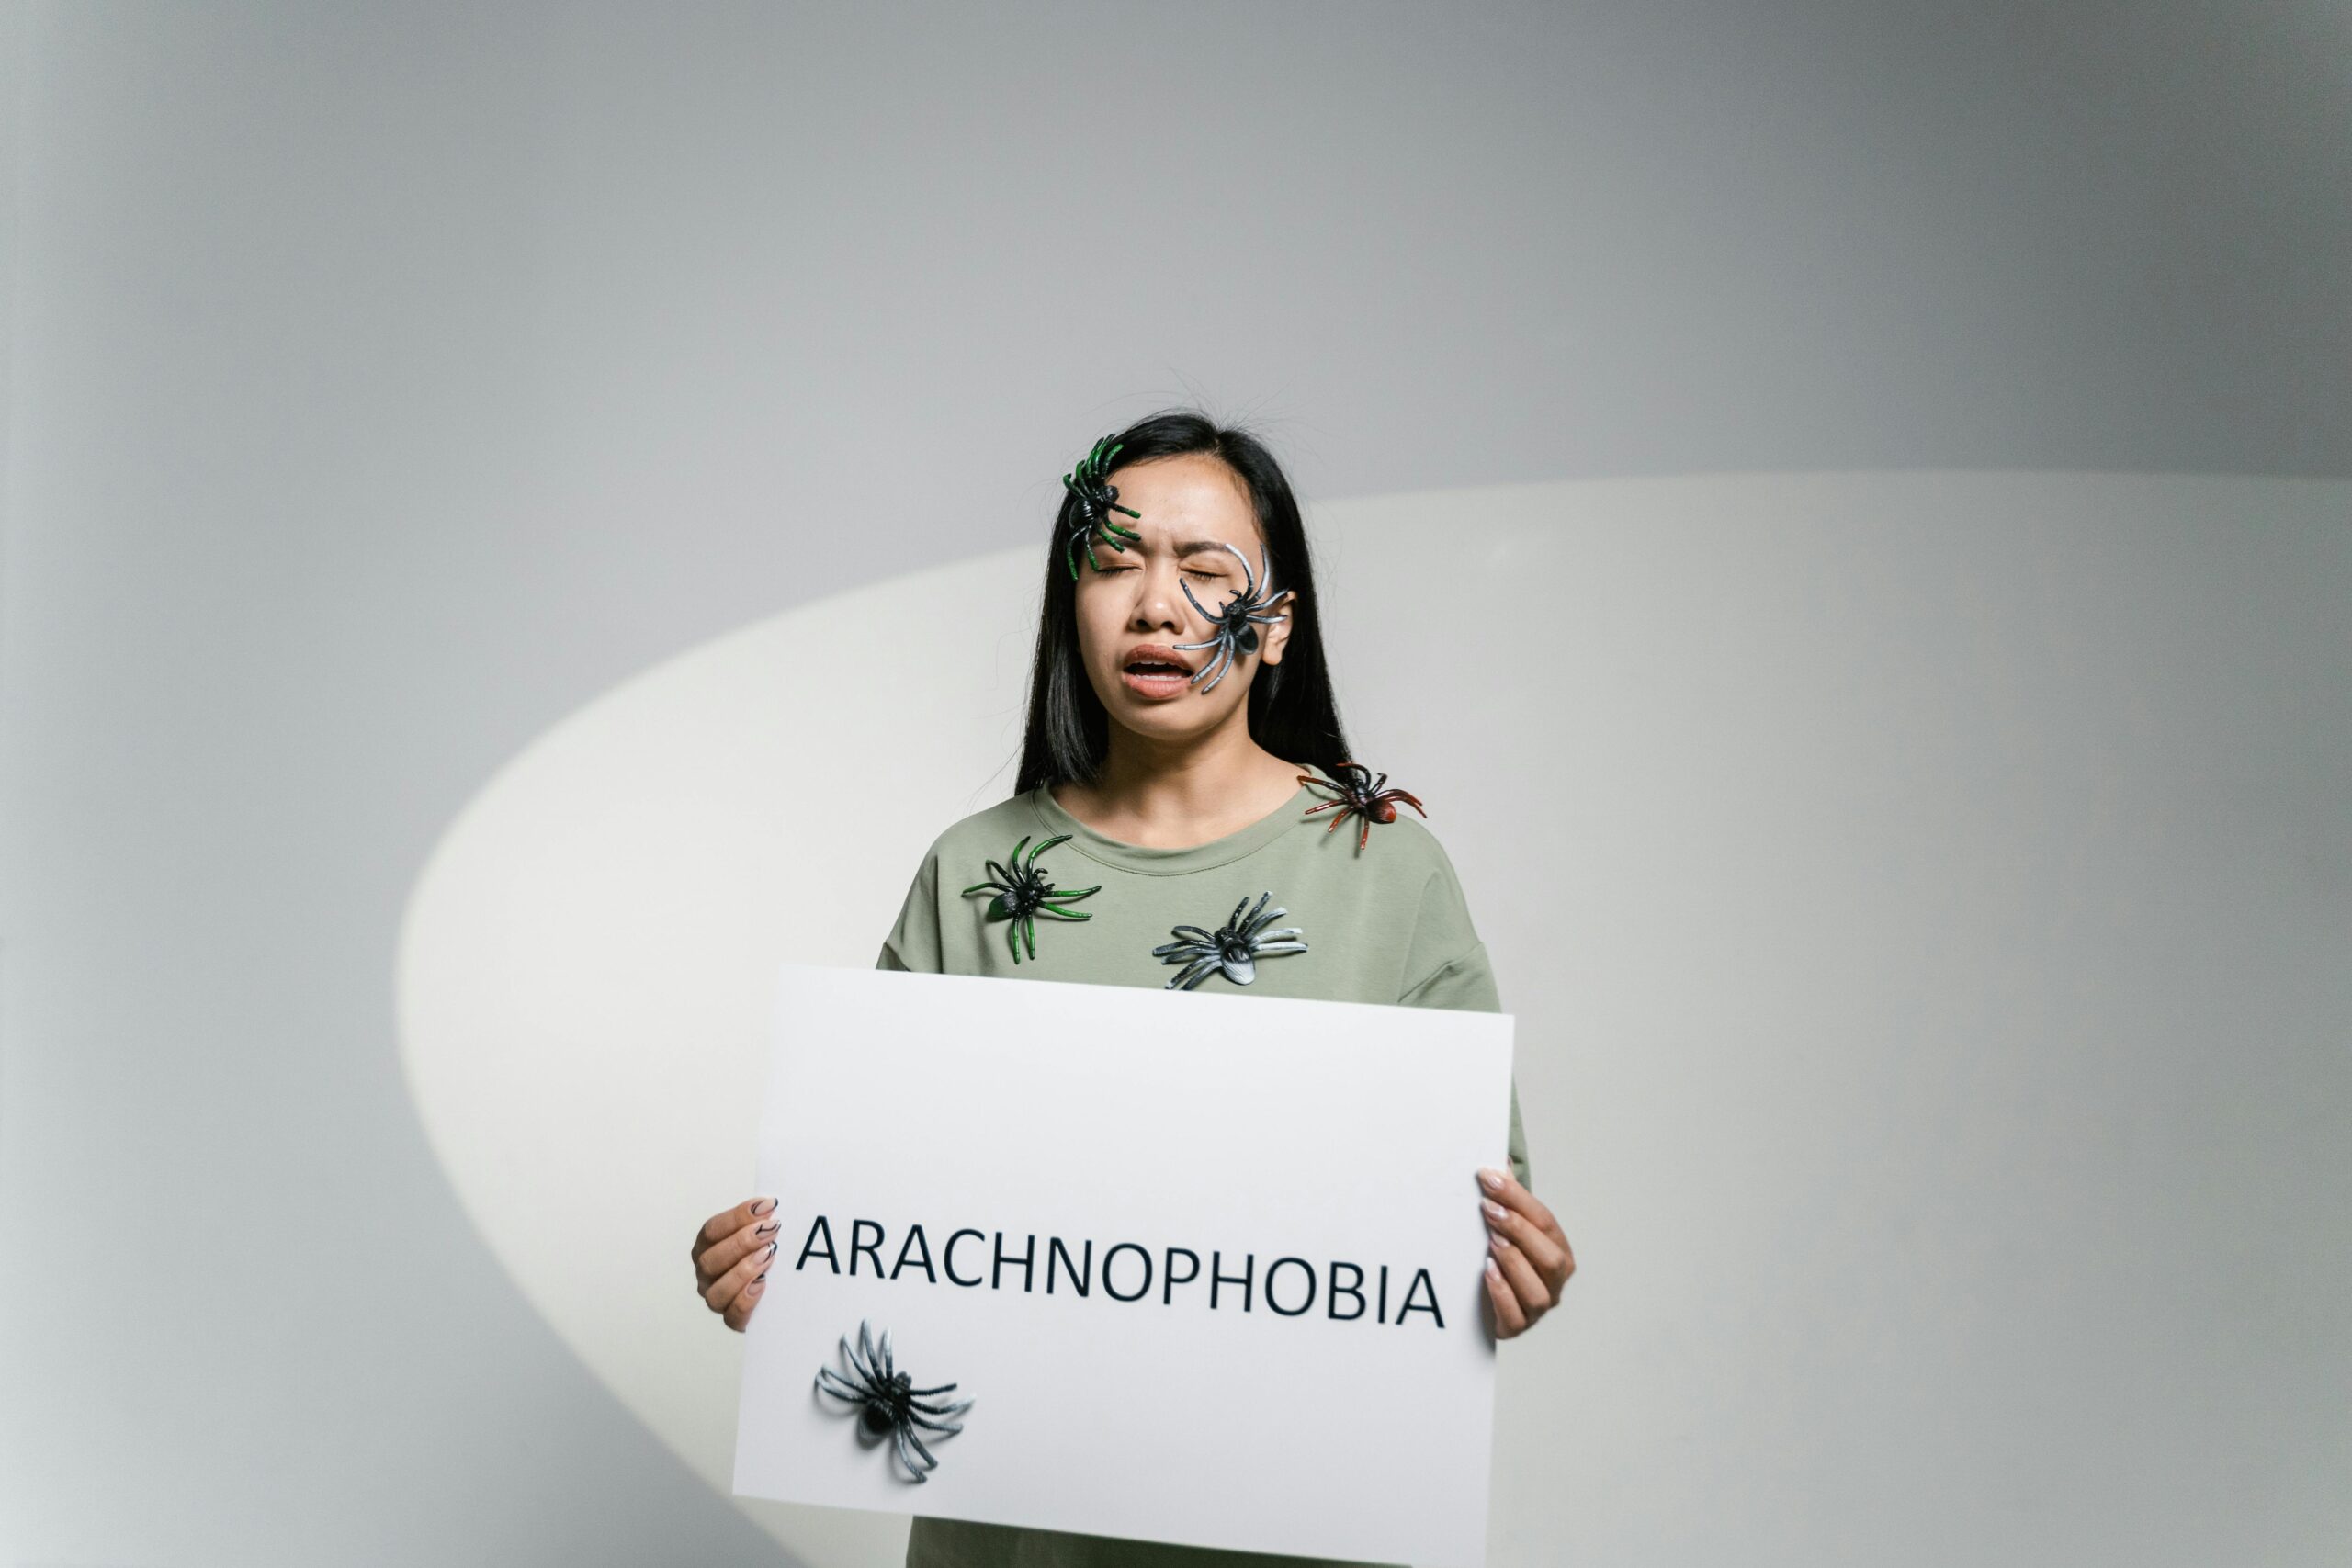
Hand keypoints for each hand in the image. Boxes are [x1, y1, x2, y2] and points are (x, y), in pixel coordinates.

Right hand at [692, 1195, 779, 1331]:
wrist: (780, 1291)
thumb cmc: (765, 1252)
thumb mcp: (761, 1231)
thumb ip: (760, 1217)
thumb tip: (771, 1203)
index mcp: (707, 1246)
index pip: (712, 1230)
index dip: (738, 1217)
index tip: (767, 1207)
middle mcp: (707, 1274)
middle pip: (710, 1260)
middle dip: (741, 1243)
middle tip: (770, 1231)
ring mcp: (717, 1298)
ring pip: (717, 1291)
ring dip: (743, 1271)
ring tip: (768, 1256)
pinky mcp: (733, 1319)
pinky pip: (732, 1317)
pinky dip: (746, 1301)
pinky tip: (763, 1284)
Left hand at [1477, 1166, 1573, 1338]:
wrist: (1481, 1303)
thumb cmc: (1498, 1257)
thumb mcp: (1503, 1227)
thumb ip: (1506, 1199)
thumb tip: (1500, 1161)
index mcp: (1558, 1250)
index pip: (1544, 1221)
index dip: (1518, 1198)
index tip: (1489, 1179)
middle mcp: (1554, 1281)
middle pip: (1551, 1258)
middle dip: (1520, 1230)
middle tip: (1488, 1209)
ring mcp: (1539, 1308)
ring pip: (1539, 1292)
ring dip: (1515, 1263)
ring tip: (1491, 1242)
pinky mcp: (1517, 1328)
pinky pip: (1516, 1317)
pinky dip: (1502, 1293)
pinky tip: (1487, 1272)